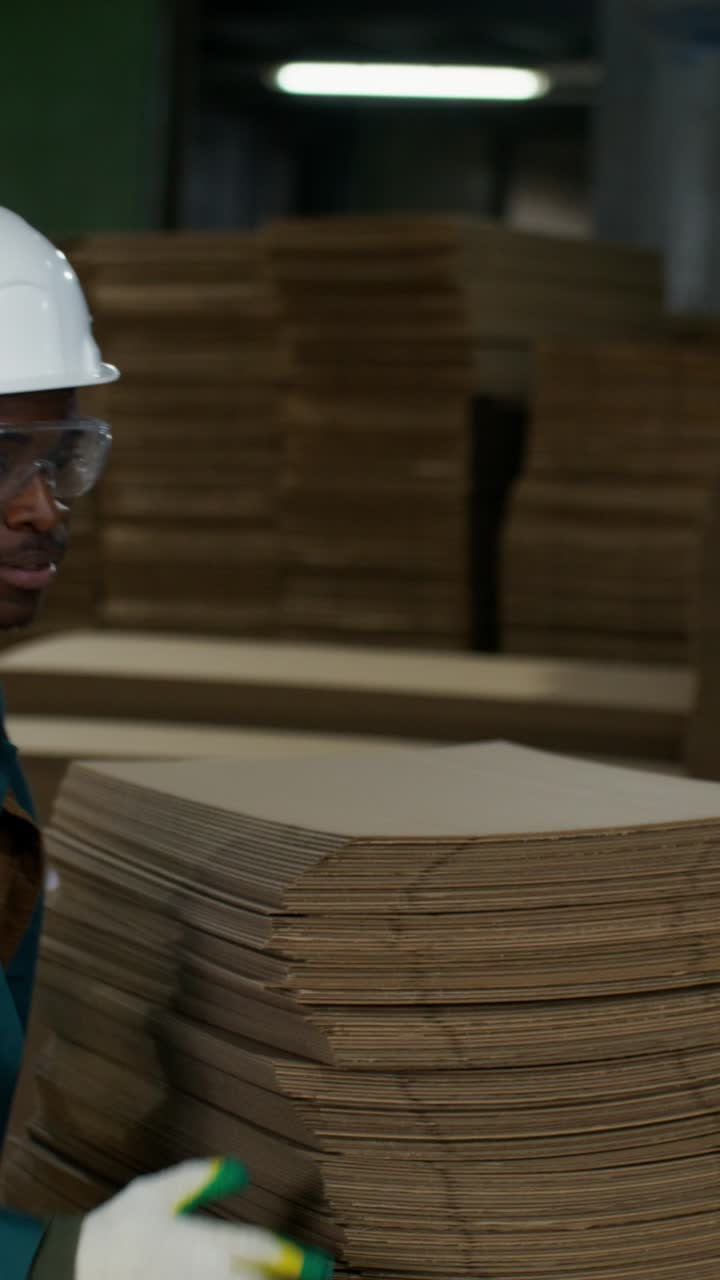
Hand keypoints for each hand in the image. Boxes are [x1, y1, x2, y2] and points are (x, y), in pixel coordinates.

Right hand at [75, 1159, 327, 1279]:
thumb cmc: (119, 1228)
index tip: (317, 1262)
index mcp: (205, 1243)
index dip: (291, 1258)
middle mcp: (207, 1276)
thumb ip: (198, 1178)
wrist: (77, 1269)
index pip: (261, 1249)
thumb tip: (237, 1169)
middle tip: (313, 1279)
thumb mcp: (157, 1193)